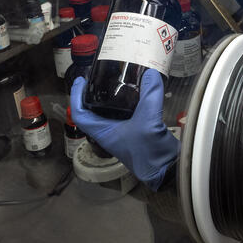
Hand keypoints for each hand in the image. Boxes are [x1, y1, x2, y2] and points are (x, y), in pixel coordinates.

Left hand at [70, 71, 179, 189]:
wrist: (166, 169)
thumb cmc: (149, 153)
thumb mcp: (148, 121)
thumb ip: (150, 95)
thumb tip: (150, 73)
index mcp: (103, 133)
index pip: (81, 114)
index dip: (77, 96)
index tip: (81, 80)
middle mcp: (110, 132)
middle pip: (93, 111)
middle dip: (93, 93)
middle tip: (98, 76)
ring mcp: (123, 131)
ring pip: (110, 111)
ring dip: (111, 97)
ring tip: (116, 80)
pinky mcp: (136, 130)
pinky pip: (127, 112)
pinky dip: (129, 101)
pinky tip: (137, 91)